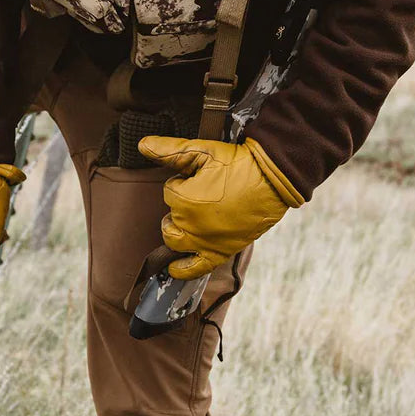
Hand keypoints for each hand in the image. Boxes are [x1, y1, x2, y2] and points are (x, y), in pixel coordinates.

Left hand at [137, 136, 304, 279]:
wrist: (273, 179)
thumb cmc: (237, 164)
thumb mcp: (201, 152)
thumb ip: (169, 151)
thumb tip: (141, 144)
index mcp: (183, 200)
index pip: (169, 193)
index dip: (182, 182)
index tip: (201, 177)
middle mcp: (192, 225)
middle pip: (170, 217)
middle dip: (177, 206)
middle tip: (197, 194)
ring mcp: (206, 241)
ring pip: (175, 242)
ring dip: (176, 231)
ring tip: (188, 220)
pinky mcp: (221, 251)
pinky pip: (197, 267)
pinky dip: (183, 270)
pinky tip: (173, 271)